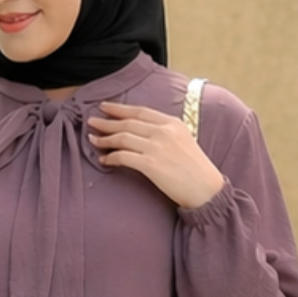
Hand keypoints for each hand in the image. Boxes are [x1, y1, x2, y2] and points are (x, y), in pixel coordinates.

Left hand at [88, 101, 225, 209]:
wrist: (206, 189)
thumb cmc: (196, 170)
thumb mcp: (185, 141)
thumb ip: (166, 133)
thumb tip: (143, 133)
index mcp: (172, 123)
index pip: (140, 111)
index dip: (120, 108)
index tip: (105, 107)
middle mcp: (163, 132)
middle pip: (128, 122)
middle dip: (107, 121)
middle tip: (92, 121)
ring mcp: (156, 147)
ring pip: (122, 138)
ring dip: (105, 139)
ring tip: (92, 139)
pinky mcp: (151, 165)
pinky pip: (123, 157)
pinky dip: (110, 157)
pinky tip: (103, 159)